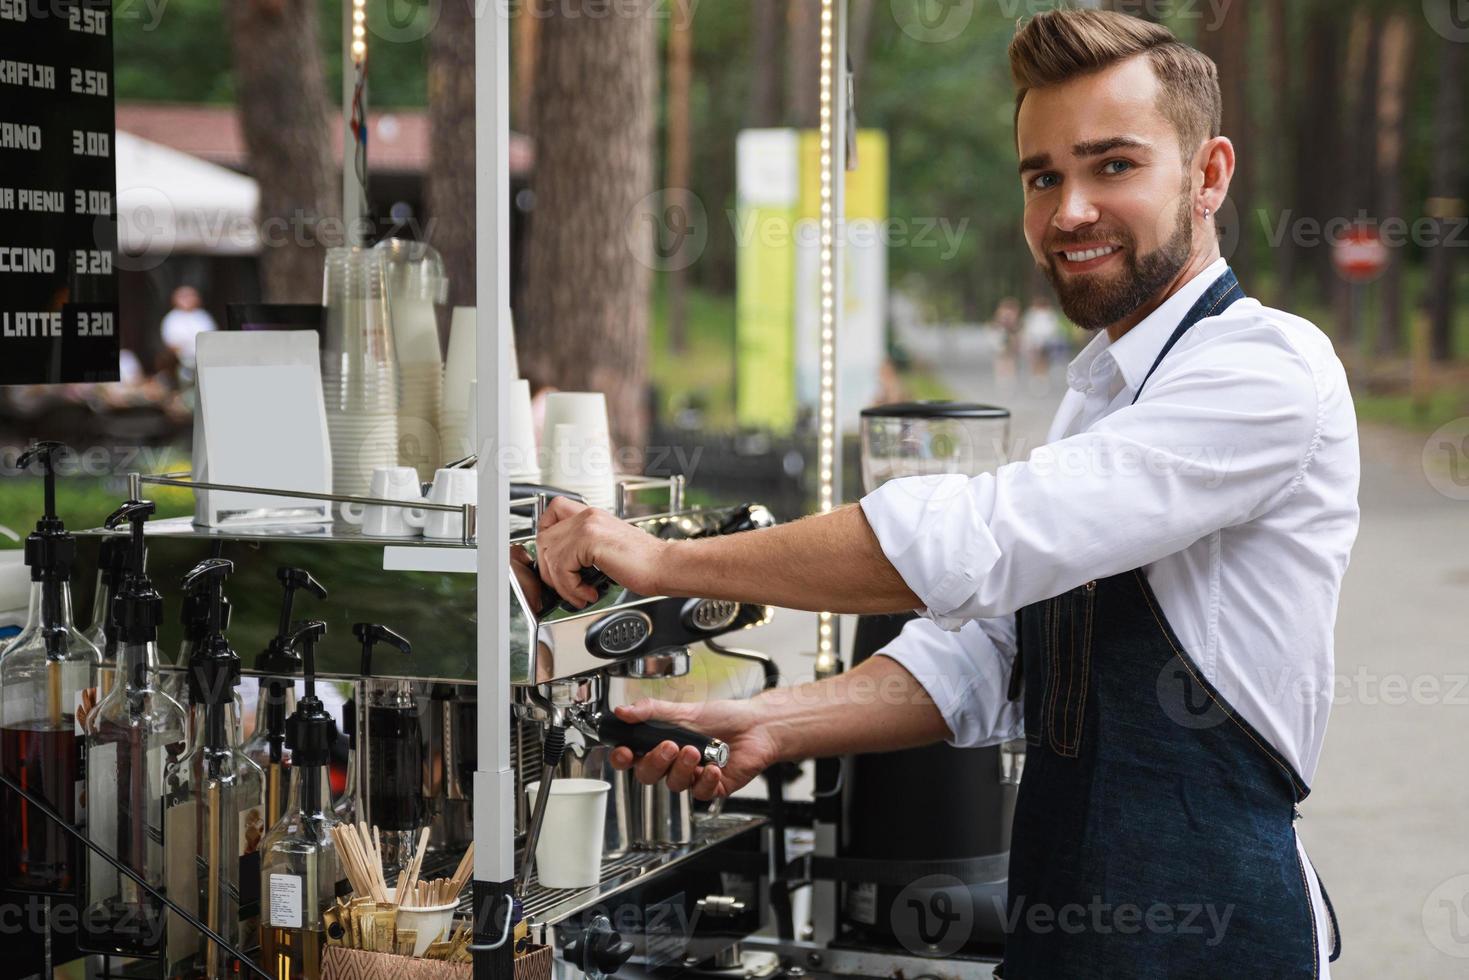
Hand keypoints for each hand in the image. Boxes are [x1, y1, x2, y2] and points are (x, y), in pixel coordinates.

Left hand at [536, 496, 668, 605]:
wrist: (664, 565)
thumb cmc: (643, 562)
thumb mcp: (606, 549)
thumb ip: (583, 550)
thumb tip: (559, 567)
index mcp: (591, 515)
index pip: (551, 513)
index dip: (546, 538)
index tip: (554, 561)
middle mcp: (587, 516)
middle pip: (543, 537)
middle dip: (549, 568)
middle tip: (565, 585)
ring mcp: (588, 525)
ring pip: (549, 555)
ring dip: (561, 583)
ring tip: (580, 594)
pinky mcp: (590, 540)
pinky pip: (562, 567)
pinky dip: (571, 588)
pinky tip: (589, 593)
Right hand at [607, 696, 777, 801]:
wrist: (756, 725)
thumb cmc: (723, 717)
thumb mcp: (684, 709)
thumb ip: (652, 711)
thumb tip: (623, 710)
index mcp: (661, 743)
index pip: (632, 757)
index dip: (623, 758)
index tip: (624, 751)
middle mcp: (673, 763)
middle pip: (648, 775)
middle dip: (656, 761)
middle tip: (670, 746)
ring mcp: (691, 777)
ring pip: (673, 784)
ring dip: (682, 768)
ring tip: (695, 751)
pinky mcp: (710, 788)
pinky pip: (700, 793)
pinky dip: (706, 780)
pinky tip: (713, 767)